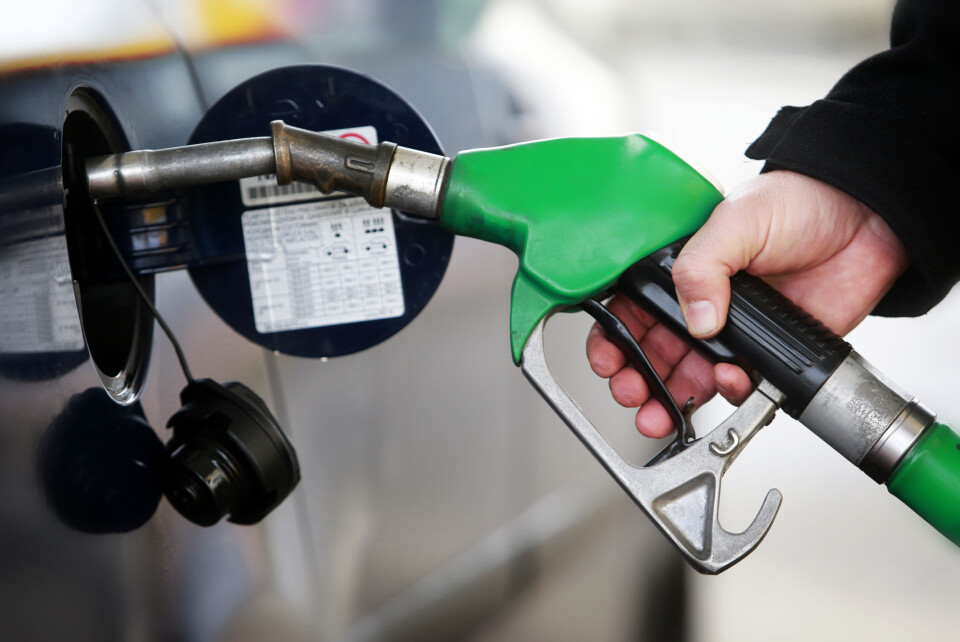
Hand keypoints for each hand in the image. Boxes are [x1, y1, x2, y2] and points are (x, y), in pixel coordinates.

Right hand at [586, 170, 909, 437]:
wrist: (866, 219)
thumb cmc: (800, 202)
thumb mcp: (737, 219)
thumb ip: (703, 265)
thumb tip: (695, 318)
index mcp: (680, 268)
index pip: (631, 308)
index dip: (613, 337)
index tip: (608, 359)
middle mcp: (700, 302)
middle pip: (651, 351)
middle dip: (635, 379)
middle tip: (631, 393)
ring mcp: (731, 330)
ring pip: (686, 376)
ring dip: (670, 398)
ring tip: (660, 413)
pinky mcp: (765, 351)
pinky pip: (737, 384)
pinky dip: (727, 392)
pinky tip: (727, 383)